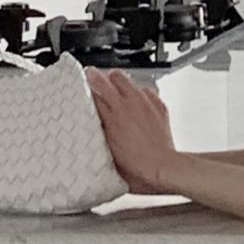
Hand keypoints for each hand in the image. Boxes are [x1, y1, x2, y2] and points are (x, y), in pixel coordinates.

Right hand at [87, 68, 180, 194]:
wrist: (160, 166)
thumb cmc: (134, 164)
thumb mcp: (107, 146)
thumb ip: (100, 125)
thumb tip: (94, 111)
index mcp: (112, 115)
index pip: (95, 90)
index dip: (87, 86)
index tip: (83, 85)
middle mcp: (128, 104)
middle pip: (110, 77)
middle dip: (102, 78)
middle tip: (97, 84)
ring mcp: (144, 103)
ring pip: (127, 79)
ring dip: (118, 83)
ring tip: (115, 91)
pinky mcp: (158, 105)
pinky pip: (145, 89)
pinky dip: (139, 94)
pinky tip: (136, 103)